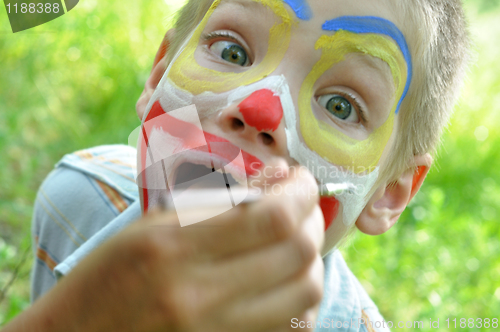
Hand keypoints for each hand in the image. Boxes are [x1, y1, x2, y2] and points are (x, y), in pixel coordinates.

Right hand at [3, 164, 323, 331]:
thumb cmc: (109, 276)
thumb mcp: (150, 227)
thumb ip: (215, 203)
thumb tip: (276, 181)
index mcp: (173, 248)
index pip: (271, 217)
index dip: (300, 192)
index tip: (300, 181)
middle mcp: (198, 295)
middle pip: (297, 253)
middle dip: (312, 220)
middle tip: (303, 206)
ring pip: (305, 293)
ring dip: (312, 259)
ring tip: (297, 242)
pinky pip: (293, 328)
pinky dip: (301, 299)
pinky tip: (286, 282)